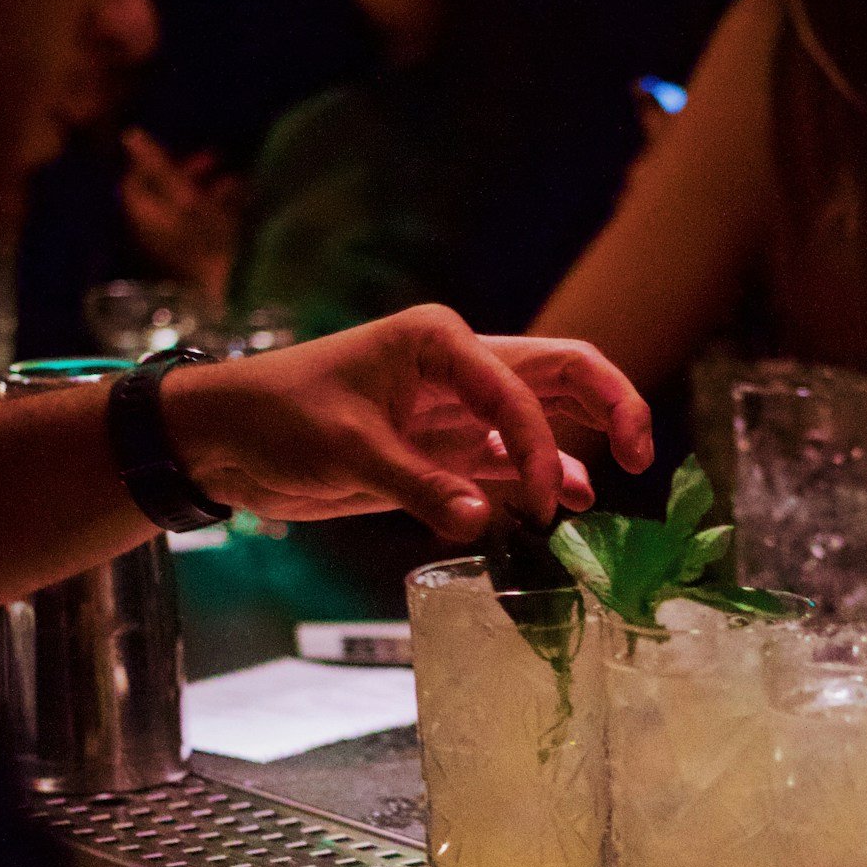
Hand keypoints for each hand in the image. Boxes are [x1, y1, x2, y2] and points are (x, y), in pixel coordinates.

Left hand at [120, 127, 242, 303]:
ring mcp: (176, 246)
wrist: (235, 289)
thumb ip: (157, 165)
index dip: (153, 159)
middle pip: (162, 193)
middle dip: (188, 172)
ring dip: (208, 188)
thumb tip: (128, 133)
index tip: (179, 145)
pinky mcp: (198, 256)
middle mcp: (153, 231)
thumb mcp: (184, 195)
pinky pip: (202, 224)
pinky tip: (243, 202)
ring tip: (238, 180)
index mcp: (144, 216)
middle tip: (216, 158)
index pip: (135, 180)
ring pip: (185, 208)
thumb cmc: (208, 237)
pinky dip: (218, 208)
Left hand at [164, 305, 653, 544]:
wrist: (224, 440)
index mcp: (440, 342)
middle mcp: (461, 365)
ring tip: (601, 502)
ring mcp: (458, 408)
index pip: (523, 386)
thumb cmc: (275, 417)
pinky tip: (564, 510)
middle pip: (563, 373)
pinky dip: (540, 481)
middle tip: (641, 458)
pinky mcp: (446, 449)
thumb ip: (417, 486)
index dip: (543, 447)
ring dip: (578, 449)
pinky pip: (510, 460)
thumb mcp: (344, 450)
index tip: (538, 505)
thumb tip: (482, 524)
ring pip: (545, 416)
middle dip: (611, 407)